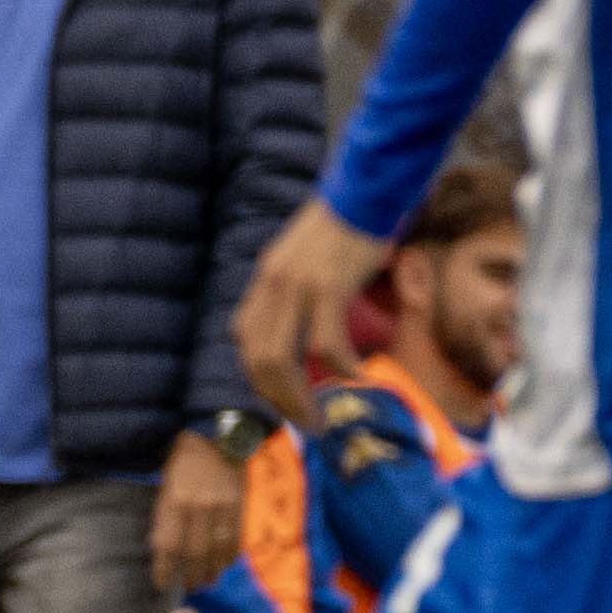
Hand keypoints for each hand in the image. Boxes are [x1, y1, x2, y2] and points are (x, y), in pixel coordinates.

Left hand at [150, 432, 247, 596]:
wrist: (217, 433)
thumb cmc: (183, 460)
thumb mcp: (165, 484)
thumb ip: (164, 516)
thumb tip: (161, 548)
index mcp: (175, 499)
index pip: (167, 545)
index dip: (164, 569)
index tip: (161, 583)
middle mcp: (199, 505)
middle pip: (194, 553)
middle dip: (190, 575)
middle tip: (188, 586)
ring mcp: (222, 506)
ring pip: (216, 550)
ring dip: (211, 570)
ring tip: (206, 581)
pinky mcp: (240, 504)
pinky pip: (235, 539)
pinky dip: (229, 556)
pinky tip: (223, 563)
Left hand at [232, 199, 383, 422]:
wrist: (366, 188)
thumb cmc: (344, 224)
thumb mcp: (302, 257)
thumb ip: (293, 290)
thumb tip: (303, 330)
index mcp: (265, 279)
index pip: (244, 339)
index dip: (259, 377)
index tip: (284, 397)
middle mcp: (273, 285)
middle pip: (259, 360)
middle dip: (279, 401)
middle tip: (304, 424)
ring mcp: (298, 287)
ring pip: (283, 359)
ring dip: (300, 397)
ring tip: (322, 418)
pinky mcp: (329, 287)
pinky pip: (327, 343)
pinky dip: (341, 368)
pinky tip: (358, 377)